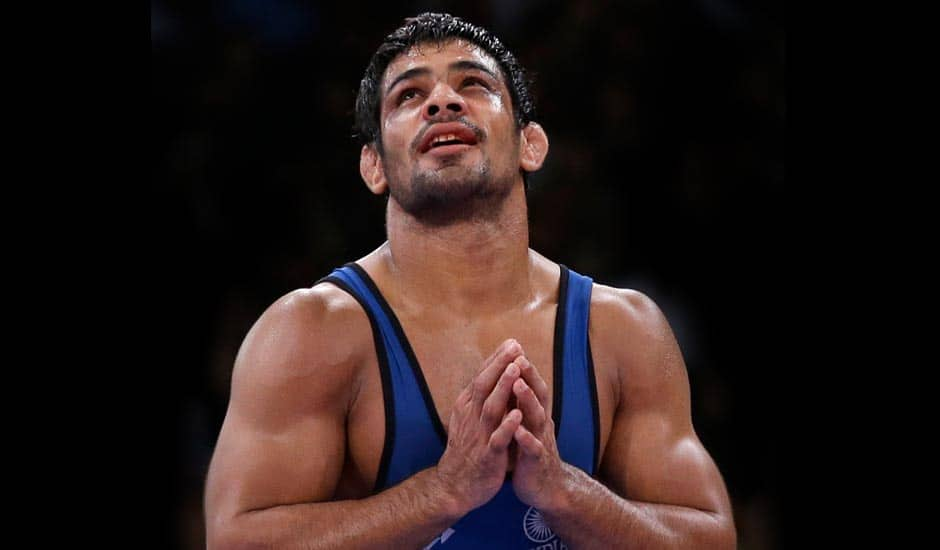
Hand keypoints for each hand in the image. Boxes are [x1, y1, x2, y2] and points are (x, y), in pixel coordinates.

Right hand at [436, 339, 525, 511]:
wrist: (455, 486)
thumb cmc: (466, 449)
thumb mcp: (468, 418)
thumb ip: (480, 397)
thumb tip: (493, 373)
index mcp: (467, 407)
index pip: (481, 377)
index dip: (496, 359)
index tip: (512, 342)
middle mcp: (470, 417)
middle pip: (484, 385)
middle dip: (500, 365)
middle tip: (514, 346)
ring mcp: (478, 436)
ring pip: (490, 407)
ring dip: (503, 387)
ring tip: (515, 369)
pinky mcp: (487, 456)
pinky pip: (497, 439)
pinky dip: (507, 426)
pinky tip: (518, 414)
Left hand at [510, 357, 568, 509]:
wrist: (546, 487)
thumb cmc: (530, 451)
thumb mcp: (526, 423)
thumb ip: (520, 402)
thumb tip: (511, 375)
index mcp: (534, 413)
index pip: (531, 385)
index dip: (523, 367)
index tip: (512, 346)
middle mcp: (540, 423)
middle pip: (538, 395)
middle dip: (529, 376)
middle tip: (519, 358)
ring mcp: (541, 440)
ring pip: (537, 417)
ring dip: (528, 400)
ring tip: (519, 384)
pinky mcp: (537, 462)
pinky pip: (533, 449)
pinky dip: (526, 438)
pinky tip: (517, 431)